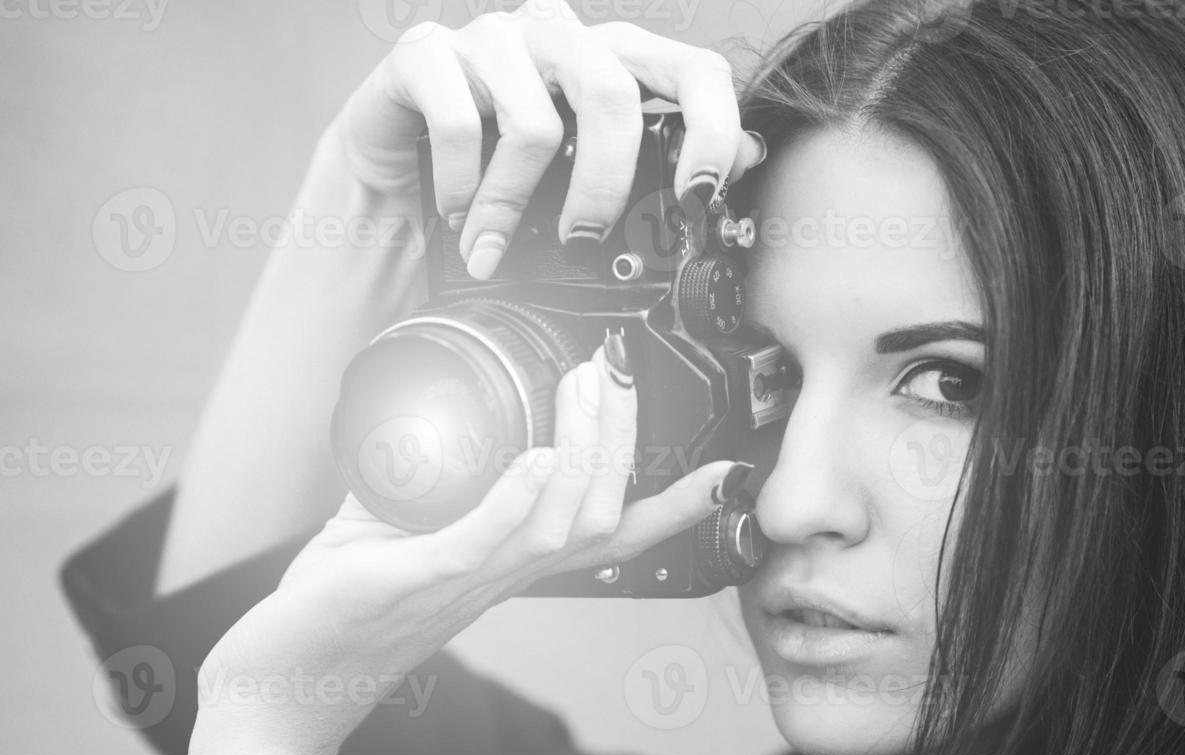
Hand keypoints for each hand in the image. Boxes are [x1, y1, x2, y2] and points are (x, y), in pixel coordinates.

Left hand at [196, 340, 751, 754]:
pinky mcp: (406, 583)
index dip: (674, 509)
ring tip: (587, 388)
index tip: (725, 473)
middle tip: (620, 372)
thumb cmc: (334, 618)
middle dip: (622, 439)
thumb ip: (419, 483)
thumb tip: (425, 418)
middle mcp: (499, 579)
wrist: (275, 694)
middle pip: (601, 516)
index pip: (610, 539)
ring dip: (582, 450)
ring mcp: (459, 584)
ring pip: (560, 524)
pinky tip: (535, 455)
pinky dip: (516, 497)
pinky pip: (479, 543)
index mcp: (505, 566)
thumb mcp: (389, 533)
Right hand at [337, 0, 765, 277]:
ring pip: (534, 121)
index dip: (711, 129)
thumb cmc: (504, 181)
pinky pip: (460, 121)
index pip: (693, 69)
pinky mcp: (426, 53)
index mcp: (614, 61)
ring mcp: (493, 39)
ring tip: (495, 247)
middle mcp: (559, 38)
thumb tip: (746, 157)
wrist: (398, 182)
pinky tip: (457, 216)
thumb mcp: (588, 180)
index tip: (699, 196)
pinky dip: (462, 190)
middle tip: (584, 242)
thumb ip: (661, 162)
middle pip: (612, 93)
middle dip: (604, 186)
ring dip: (512, 207)